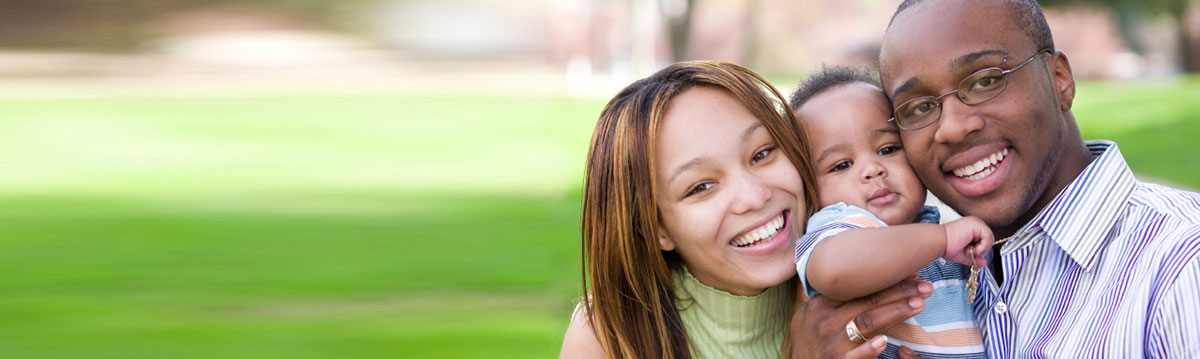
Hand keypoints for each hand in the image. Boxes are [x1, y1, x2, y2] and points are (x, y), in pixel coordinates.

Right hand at [789, 279, 932, 358]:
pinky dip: (869, 348)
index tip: (907, 272)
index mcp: (820, 304)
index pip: (856, 287)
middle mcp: (825, 320)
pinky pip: (856, 355)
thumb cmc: (805, 341)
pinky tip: (884, 342)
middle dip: (899, 292)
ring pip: (867, 323)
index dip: (883, 279)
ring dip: (895, 313)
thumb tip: (817, 261)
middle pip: (867, 301)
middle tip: (924, 286)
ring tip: (919, 304)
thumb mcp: (802, 313)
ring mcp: (831, 342)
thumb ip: (813, 290)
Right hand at [942, 216, 993, 266]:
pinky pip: (988, 237)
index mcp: (970, 228)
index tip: (968, 253)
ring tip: (968, 250)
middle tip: (967, 251)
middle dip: (980, 249)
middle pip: (988, 239)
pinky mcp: (976, 224)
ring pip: (990, 238)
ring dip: (981, 248)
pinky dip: (982, 246)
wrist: (939, 242)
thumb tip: (984, 262)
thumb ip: (974, 257)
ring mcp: (975, 222)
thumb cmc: (946, 246)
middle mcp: (974, 223)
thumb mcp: (963, 254)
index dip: (979, 249)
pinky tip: (971, 248)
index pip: (984, 240)